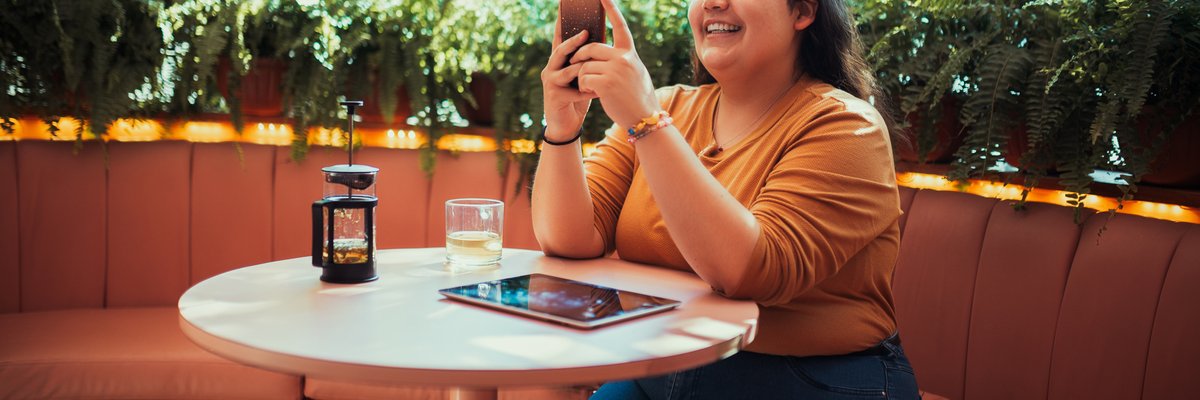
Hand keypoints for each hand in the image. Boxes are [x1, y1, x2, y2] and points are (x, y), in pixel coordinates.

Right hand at [541, 10, 596, 140]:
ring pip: (567, 70)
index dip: (562, 23)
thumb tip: (601, 41)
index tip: (564, 6)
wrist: (566, 126)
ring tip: (595, 65)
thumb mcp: (582, 76)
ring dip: (583, 68)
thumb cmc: (577, 98)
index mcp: (558, 62)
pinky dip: (587, 90)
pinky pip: (573, 90)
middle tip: (586, 32)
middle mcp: (550, 69)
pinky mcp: (554, 97)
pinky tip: (597, 92)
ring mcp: (550, 83)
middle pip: (560, 50)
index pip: (560, 38)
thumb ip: (586, 61)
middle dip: (574, 41)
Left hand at [570, 0, 659, 128]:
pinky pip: (583, 78)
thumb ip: (621, 60)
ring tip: (590, 87)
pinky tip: (591, 93)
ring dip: (581, 77)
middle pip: (590, 48)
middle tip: (576, 65)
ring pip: (584, 65)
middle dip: (579, 56)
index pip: (619, 26)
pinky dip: (582, 86)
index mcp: (630, 53)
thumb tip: (601, 53)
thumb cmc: (638, 98)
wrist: (645, 119)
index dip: (611, 9)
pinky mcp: (605, 83)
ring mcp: (615, 70)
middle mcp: (623, 58)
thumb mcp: (634, 72)